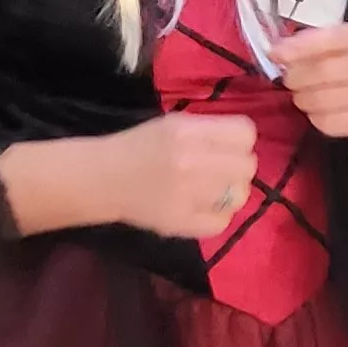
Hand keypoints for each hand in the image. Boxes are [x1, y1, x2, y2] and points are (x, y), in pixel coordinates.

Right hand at [98, 112, 259, 238]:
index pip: (245, 133)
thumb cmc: (139, 147)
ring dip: (229, 194)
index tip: (228, 148)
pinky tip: (201, 208)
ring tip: (210, 191)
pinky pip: (222, 222)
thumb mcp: (174, 124)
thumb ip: (210, 131)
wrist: (100, 178)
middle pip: (247, 166)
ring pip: (239, 196)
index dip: (240, 142)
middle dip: (236, 168)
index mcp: (188, 131)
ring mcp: (187, 194)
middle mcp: (191, 160)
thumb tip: (244, 144)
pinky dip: (216, 217)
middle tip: (218, 172)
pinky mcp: (180, 222)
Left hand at [277, 23, 347, 147]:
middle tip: (290, 79)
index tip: (275, 54)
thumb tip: (276, 52)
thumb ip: (307, 44)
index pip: (328, 39)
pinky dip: (314, 118)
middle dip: (295, 77)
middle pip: (322, 71)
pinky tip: (318, 110)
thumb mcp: (337, 46)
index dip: (298, 47)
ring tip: (304, 94)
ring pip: (320, 100)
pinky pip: (326, 122)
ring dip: (302, 99)